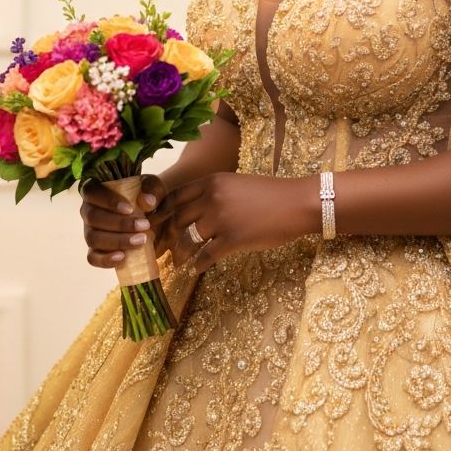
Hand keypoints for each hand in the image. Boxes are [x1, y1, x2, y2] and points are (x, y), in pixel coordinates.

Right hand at [79, 174, 169, 267]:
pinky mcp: (95, 250)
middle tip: (144, 226)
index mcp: (98, 189)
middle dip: (119, 224)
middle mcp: (89, 210)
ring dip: (117, 241)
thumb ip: (153, 189)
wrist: (153, 217)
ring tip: (140, 241)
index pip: (92, 192)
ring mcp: (90, 231)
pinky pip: (92, 257)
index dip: (108, 201)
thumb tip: (146, 202)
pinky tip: (122, 257)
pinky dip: (105, 259)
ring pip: (93, 238)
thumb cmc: (148, 197)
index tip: (130, 209)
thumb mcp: (155, 188)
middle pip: (93, 217)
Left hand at [158, 172, 315, 272]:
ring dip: (178, 254)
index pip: (174, 197)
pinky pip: (205, 256)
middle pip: (176, 220)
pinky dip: (198, 265)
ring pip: (186, 240)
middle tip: (160, 249)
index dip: (160, 213)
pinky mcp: (232, 240)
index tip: (155, 225)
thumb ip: (213, 194)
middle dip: (165, 237)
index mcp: (211, 181)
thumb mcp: (236, 185)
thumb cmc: (269, 194)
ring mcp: (221, 219)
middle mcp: (212, 198)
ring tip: (177, 263)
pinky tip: (197, 269)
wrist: (296, 203)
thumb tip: (192, 212)